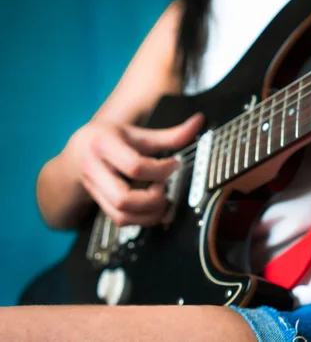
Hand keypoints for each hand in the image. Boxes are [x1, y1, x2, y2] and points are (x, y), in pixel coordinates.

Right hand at [68, 114, 202, 226]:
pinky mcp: (99, 203)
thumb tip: (198, 122)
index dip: (161, 170)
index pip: (135, 166)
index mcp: (103, 143)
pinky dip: (143, 219)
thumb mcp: (138, 133)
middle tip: (165, 185)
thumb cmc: (111, 139)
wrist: (79, 150)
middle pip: (124, 197)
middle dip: (153, 197)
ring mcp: (94, 189)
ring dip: (150, 212)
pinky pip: (120, 220)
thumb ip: (170, 134)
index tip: (174, 164)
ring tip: (163, 198)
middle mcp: (93, 168)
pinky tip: (154, 207)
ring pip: (122, 214)